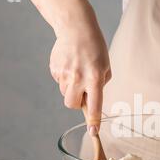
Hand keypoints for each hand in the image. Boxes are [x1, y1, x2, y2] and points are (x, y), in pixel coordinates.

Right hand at [50, 17, 110, 132]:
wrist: (75, 27)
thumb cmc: (95, 47)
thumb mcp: (106, 66)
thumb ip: (100, 85)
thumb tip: (91, 100)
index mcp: (94, 77)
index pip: (94, 105)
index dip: (94, 121)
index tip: (93, 132)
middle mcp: (78, 77)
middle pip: (72, 104)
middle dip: (77, 103)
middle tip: (83, 92)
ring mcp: (64, 73)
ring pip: (65, 93)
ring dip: (72, 89)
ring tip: (77, 71)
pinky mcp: (54, 68)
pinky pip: (59, 82)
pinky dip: (65, 78)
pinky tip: (70, 64)